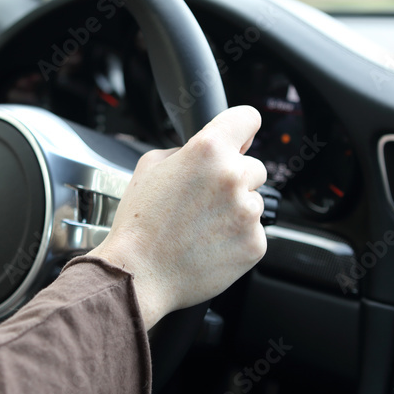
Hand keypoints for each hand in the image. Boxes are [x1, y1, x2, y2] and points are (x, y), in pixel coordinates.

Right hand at [89, 105, 267, 328]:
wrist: (139, 274)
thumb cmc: (140, 225)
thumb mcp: (149, 167)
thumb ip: (183, 151)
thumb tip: (204, 150)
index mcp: (208, 151)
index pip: (247, 118)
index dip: (242, 128)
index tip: (241, 138)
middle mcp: (233, 177)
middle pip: (254, 167)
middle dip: (234, 179)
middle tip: (205, 200)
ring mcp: (247, 212)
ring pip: (254, 202)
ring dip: (235, 210)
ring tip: (202, 227)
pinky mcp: (255, 243)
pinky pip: (254, 232)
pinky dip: (237, 238)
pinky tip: (209, 244)